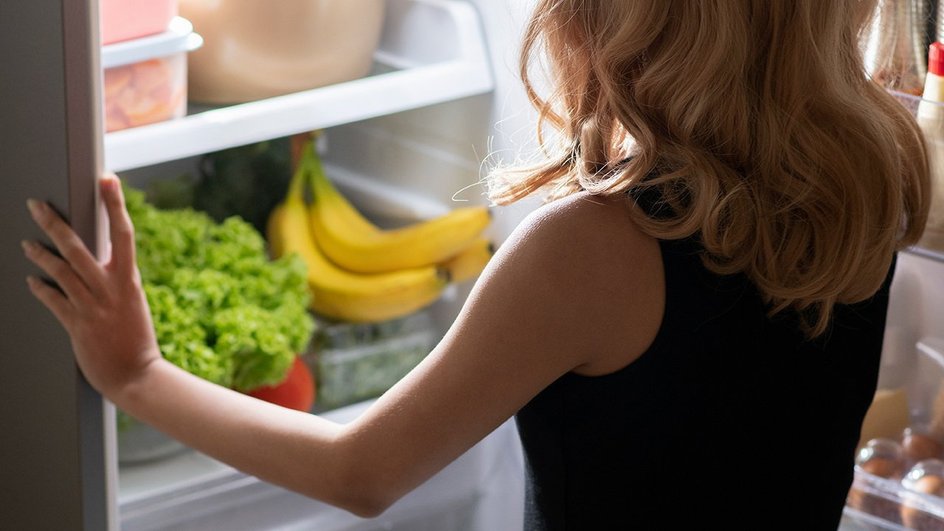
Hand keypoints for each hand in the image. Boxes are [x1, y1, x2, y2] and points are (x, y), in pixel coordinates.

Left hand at [23, 174, 160, 397]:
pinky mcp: (77, 325)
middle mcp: (110, 289)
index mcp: (129, 279)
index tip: (107, 179)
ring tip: (27, 244)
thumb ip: (118, 280)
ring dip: (39, 254)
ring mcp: (92, 306)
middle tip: (37, 205)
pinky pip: (52, 300)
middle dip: (54, 223)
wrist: (137, 376)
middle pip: (78, 247)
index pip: (123, 232)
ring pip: (59, 270)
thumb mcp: (133, 303)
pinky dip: (40, 288)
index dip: (115, 204)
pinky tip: (32, 281)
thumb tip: (102, 259)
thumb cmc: (136, 339)